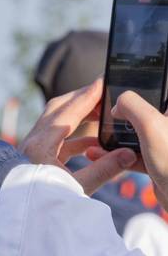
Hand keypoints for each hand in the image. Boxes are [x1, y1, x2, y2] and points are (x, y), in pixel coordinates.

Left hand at [20, 78, 137, 195]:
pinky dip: (75, 137)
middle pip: (58, 109)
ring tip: (101, 115)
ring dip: (78, 116)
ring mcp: (31, 148)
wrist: (17, 217)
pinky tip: (93, 144)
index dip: (87, 97)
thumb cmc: (42, 203)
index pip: (67, 112)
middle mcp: (33, 141)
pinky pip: (56, 139)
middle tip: (103, 93)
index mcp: (40, 145)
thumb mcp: (76, 188)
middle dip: (81, 99)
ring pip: (56, 122)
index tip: (102, 83)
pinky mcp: (34, 158)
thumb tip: (127, 155)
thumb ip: (102, 170)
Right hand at [85, 91, 167, 210]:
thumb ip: (131, 104)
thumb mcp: (150, 123)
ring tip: (94, 141)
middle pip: (137, 114)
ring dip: (112, 139)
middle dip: (116, 118)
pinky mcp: (156, 163)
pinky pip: (131, 155)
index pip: (148, 92)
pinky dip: (115, 156)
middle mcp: (166, 126)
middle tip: (100, 120)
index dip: (128, 92)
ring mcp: (161, 145)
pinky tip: (98, 156)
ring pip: (132, 136)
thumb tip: (117, 105)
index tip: (110, 96)